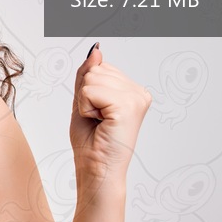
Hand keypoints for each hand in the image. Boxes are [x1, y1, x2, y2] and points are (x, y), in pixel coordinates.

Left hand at [70, 43, 150, 181]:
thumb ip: (88, 75)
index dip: (86, 91)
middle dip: (85, 95)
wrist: (96, 171)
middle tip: (96, 120)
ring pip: (92, 78)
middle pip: (96, 69)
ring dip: (85, 102)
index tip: (96, 114)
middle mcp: (139, 93)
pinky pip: (90, 90)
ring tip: (99, 122)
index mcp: (132, 91)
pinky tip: (100, 123)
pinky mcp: (128, 106)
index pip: (99, 68)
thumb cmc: (91, 144)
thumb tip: (96, 50)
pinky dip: (85, 107)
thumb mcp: (83, 102)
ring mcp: (136, 98)